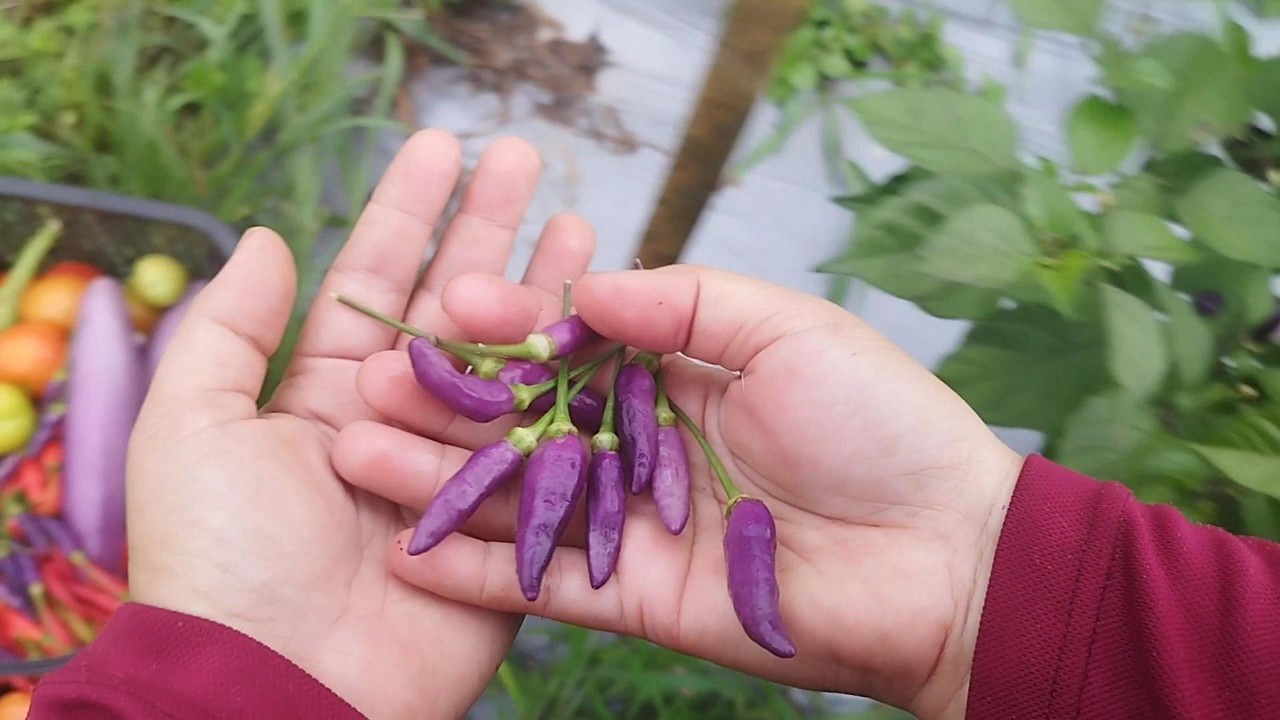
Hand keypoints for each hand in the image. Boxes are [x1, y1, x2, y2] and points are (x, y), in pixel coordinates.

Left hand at [125, 131, 598, 718]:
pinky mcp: (513, 522)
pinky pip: (552, 442)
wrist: (284, 682)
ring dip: (548, 292)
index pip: (376, 280)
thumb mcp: (191, 426)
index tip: (444, 145)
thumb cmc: (225, 557)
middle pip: (457, 307)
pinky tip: (613, 332)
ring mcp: (461, 469)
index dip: (408, 209)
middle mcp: (401, 422)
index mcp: (329, 395)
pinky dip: (584, 387)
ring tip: (585, 227)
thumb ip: (231, 328)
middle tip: (531, 159)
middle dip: (491, 229)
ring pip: (515, 362)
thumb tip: (269, 237)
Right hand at [334, 263, 1024, 718]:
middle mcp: (641, 451)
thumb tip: (583, 290)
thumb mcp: (788, 329)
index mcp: (677, 377)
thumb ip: (684, 304)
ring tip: (354, 452)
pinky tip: (404, 552)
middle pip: (525, 425)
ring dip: (438, 482)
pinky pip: (543, 584)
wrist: (942, 558)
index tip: (450, 301)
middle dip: (448, 402)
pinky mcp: (635, 601)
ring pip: (519, 502)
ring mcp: (633, 528)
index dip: (510, 327)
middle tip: (370, 380)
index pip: (570, 348)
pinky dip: (476, 574)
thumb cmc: (881, 426)